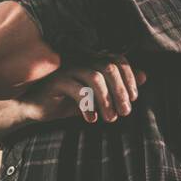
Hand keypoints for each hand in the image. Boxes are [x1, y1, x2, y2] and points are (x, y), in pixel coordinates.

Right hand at [19, 57, 146, 123]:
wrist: (34, 108)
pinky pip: (78, 91)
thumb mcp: (97, 95)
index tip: (133, 98)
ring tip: (111, 118)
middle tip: (125, 112)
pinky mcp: (56, 82)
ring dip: (107, 100)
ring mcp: (67, 69)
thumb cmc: (67, 100)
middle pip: (109, 68)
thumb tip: (145, 76)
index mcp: (91, 61)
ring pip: (95, 78)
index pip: (118, 60)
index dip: (129, 78)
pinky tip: (91, 119)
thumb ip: (119, 85)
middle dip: (121, 91)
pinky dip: (88, 106)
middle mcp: (80, 60)